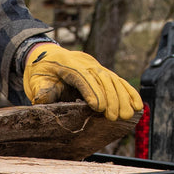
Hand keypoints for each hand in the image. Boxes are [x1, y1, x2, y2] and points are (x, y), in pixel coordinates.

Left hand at [23, 44, 141, 121]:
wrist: (46, 56)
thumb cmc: (40, 71)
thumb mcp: (35, 80)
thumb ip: (41, 90)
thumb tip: (43, 100)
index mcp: (68, 63)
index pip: (83, 77)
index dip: (92, 91)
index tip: (99, 107)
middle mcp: (86, 63)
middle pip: (102, 79)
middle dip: (110, 98)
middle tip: (115, 117)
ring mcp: (95, 66)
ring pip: (113, 80)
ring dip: (123, 98)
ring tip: (128, 115)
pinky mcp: (102, 72)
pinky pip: (118, 81)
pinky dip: (129, 93)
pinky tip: (138, 105)